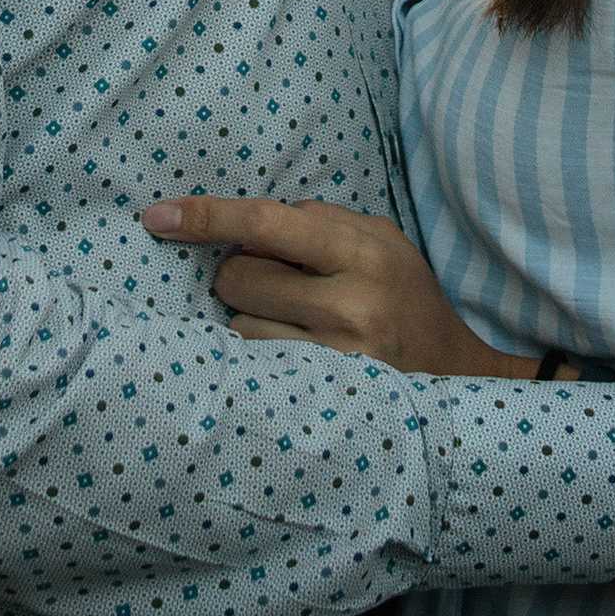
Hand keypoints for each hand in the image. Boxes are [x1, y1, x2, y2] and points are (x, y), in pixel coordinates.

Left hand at [140, 195, 528, 376]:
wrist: (458, 377)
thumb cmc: (405, 297)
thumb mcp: (380, 240)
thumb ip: (317, 220)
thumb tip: (244, 221)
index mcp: (364, 253)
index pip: (266, 224)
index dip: (206, 216)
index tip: (156, 214)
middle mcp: (350, 306)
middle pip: (238, 276)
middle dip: (244, 274)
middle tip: (285, 285)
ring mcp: (334, 361)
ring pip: (238, 327)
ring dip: (254, 320)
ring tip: (300, 326)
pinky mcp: (322, 400)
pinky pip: (254, 367)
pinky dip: (262, 355)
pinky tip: (295, 354)